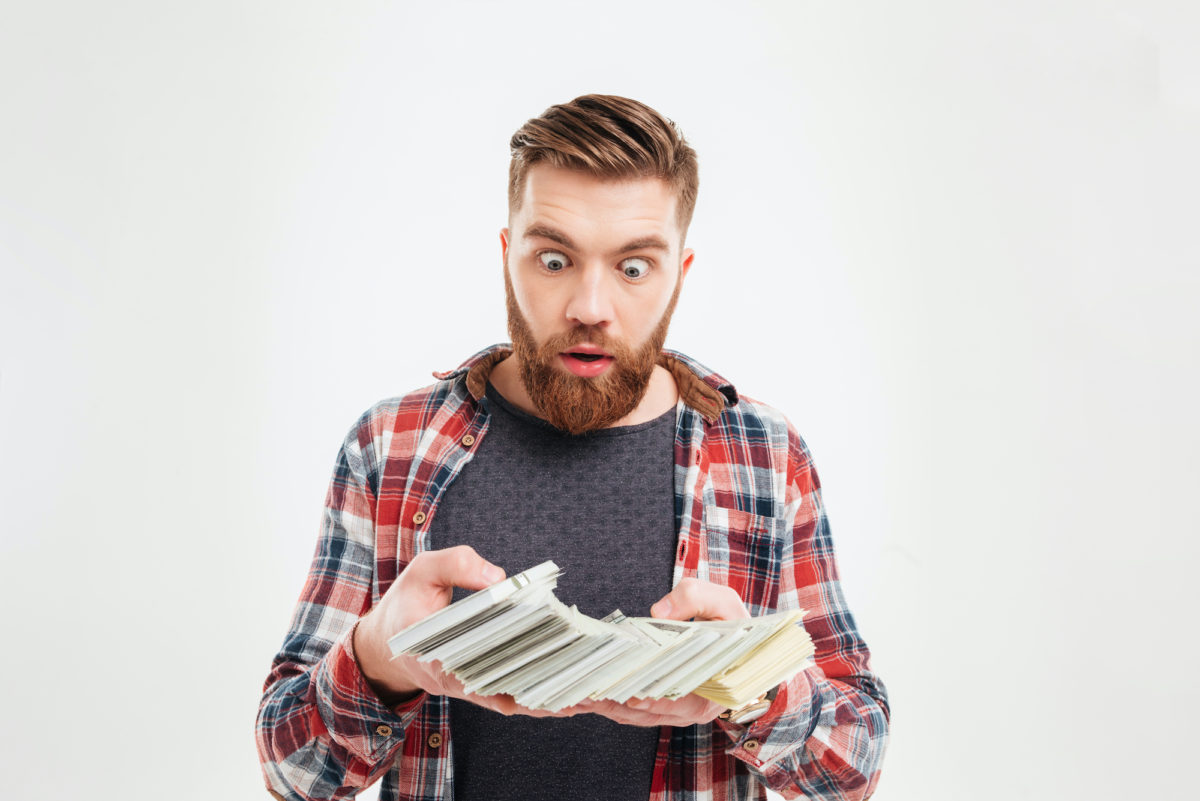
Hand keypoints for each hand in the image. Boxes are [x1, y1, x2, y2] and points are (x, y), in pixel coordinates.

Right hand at [354, 546, 581, 716]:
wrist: (384, 645)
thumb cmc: (407, 604)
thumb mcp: (423, 571)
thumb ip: (456, 564)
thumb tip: (499, 578)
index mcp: (431, 648)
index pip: (475, 657)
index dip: (508, 659)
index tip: (541, 651)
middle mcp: (450, 676)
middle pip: (500, 684)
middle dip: (537, 685)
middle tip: (576, 684)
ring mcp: (464, 687)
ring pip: (507, 698)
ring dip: (542, 700)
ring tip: (580, 700)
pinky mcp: (475, 689)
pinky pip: (507, 698)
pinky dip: (534, 700)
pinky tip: (564, 700)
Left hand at [588, 577, 749, 727]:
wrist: (735, 640)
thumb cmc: (731, 623)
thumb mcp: (722, 602)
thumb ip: (695, 599)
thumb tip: (658, 610)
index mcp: (716, 691)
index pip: (682, 703)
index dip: (658, 701)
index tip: (632, 697)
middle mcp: (694, 707)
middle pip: (649, 712)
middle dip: (616, 704)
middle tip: (585, 696)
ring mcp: (674, 708)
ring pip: (634, 714)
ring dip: (604, 706)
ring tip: (574, 697)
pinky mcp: (657, 702)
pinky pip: (630, 707)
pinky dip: (607, 701)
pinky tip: (581, 697)